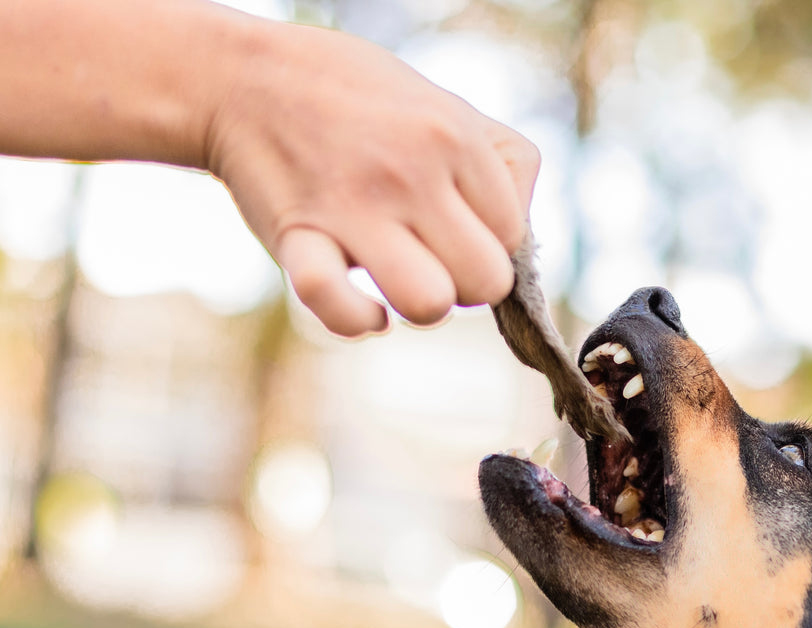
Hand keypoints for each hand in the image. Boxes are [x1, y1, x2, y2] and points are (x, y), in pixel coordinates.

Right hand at [206, 20, 539, 336]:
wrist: (242, 78)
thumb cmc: (357, 102)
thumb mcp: (446, 105)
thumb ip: (501, 166)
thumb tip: (523, 242)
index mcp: (454, 137)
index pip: (513, 236)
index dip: (488, 242)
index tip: (453, 224)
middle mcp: (410, 172)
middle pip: (486, 282)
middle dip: (464, 282)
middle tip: (429, 254)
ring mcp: (354, 208)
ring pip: (431, 305)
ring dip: (419, 304)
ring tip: (397, 273)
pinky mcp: (299, 240)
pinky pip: (341, 309)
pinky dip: (358, 320)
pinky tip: (365, 306)